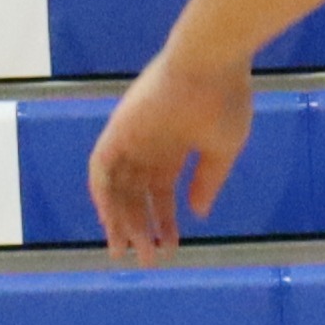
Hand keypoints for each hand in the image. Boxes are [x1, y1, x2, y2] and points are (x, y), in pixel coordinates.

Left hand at [86, 57, 258, 263]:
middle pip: (137, 195)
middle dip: (141, 228)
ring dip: (119, 219)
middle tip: (145, 260)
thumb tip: (197, 212)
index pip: (162, 191)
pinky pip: (101, 168)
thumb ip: (208, 180)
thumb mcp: (223, 149)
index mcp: (176, 147)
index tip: (170, 247)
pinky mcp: (118, 131)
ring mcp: (131, 139)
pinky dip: (102, 194)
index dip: (165, 220)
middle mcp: (149, 146)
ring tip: (124, 250)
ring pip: (117, 187)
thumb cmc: (224, 101)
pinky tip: (110, 219)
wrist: (210, 64)